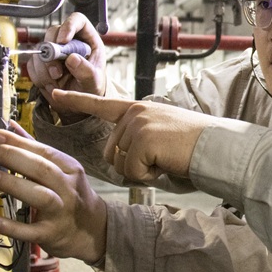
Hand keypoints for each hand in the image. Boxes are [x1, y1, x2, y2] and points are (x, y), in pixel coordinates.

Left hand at [0, 121, 107, 263]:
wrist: (93, 230)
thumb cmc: (72, 195)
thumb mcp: (62, 170)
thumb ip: (35, 149)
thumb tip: (10, 127)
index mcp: (70, 168)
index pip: (43, 151)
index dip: (17, 142)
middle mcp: (67, 188)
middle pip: (41, 169)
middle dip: (11, 156)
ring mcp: (60, 212)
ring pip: (38, 196)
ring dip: (12, 184)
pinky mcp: (50, 233)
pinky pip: (29, 230)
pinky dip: (10, 225)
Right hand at [28, 12, 106, 121]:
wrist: (78, 103)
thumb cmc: (91, 88)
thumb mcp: (94, 82)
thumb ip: (86, 71)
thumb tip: (73, 58)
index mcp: (87, 40)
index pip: (77, 20)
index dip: (68, 26)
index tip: (62, 41)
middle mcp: (69, 42)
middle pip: (53, 32)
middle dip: (51, 53)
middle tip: (57, 72)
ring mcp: (54, 51)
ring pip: (40, 49)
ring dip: (45, 69)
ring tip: (57, 82)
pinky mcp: (41, 62)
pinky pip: (32, 64)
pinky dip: (39, 76)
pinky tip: (51, 85)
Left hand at [51, 90, 208, 182]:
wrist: (216, 147)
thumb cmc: (192, 147)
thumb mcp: (159, 136)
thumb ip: (137, 138)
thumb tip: (118, 158)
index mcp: (137, 109)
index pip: (101, 104)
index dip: (76, 101)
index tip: (54, 94)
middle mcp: (134, 112)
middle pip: (110, 152)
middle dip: (130, 165)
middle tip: (158, 160)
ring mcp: (137, 124)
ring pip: (119, 163)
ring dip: (140, 171)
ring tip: (164, 160)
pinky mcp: (143, 139)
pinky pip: (131, 171)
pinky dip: (148, 176)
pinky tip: (165, 165)